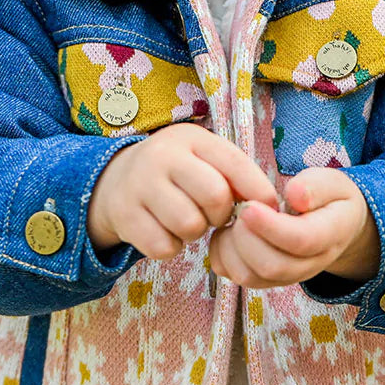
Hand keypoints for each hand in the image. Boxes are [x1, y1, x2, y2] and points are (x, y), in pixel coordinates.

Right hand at [88, 123, 278, 259]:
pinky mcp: (124, 215)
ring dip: (195, 232)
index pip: (235, 163)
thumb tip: (268, 206)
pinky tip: (166, 231)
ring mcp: (140, 184)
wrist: (116, 180)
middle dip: (221, 214)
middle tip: (212, 214)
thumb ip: (234, 175)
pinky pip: (164, 247)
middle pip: (215, 197)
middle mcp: (162, 155)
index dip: (257, 191)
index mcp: (191, 138)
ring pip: (190, 225)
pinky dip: (171, 246)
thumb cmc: (177, 172)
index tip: (266, 208)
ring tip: (187, 219)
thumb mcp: (203, 159)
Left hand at [208, 167, 379, 288]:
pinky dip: (222, 253)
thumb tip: (295, 195)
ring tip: (236, 218)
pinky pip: (234, 275)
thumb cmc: (329, 199)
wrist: (334, 225)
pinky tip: (229, 230)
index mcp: (330, 235)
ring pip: (250, 276)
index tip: (250, 206)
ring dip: (232, 246)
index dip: (271, 226)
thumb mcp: (333, 182)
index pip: (302, 240)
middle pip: (272, 265)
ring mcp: (285, 276)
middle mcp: (309, 264)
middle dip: (247, 236)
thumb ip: (316, 186)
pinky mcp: (263, 279)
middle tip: (242, 207)